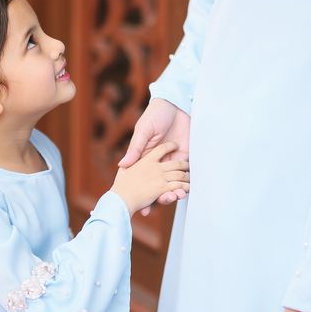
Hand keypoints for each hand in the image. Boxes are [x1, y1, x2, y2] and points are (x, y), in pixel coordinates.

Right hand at [119, 99, 190, 214]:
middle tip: (162, 202)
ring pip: (173, 182)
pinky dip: (187, 183)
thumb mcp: (144, 130)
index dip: (142, 194)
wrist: (176, 103)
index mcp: (146, 158)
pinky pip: (187, 173)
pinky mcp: (187, 156)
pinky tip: (187, 189)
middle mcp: (160, 163)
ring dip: (174, 192)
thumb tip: (123, 164)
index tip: (143, 207)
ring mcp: (174, 160)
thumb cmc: (155, 114)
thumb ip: (136, 148)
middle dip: (161, 197)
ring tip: (176, 197)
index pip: (143, 180)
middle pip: (159, 185)